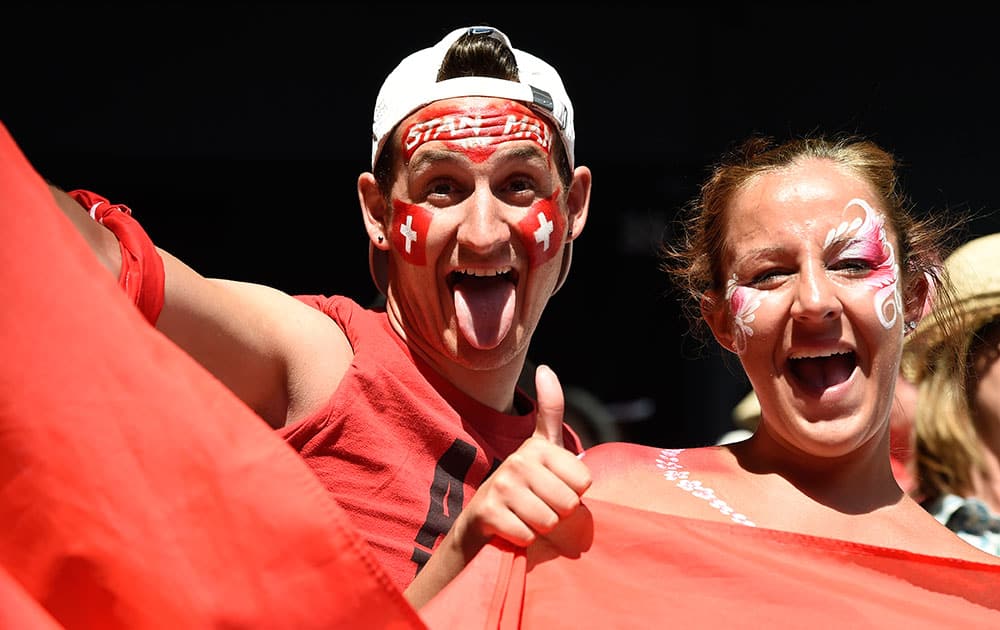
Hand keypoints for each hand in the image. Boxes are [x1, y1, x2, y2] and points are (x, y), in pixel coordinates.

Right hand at [404, 364, 591, 607]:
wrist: (484, 521)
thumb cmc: (525, 485)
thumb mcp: (543, 448)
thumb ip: (550, 411)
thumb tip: (546, 368)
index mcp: (537, 447)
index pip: (584, 482)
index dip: (573, 493)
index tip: (553, 488)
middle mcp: (517, 461)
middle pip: (569, 503)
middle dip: (558, 514)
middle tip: (540, 506)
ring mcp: (501, 486)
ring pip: (548, 521)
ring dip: (540, 528)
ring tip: (526, 516)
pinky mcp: (488, 512)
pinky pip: (527, 536)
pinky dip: (523, 540)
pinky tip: (511, 528)